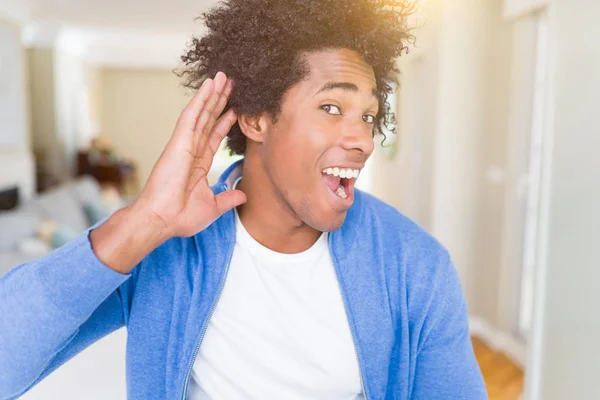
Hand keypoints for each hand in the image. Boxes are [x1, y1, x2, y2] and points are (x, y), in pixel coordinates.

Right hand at [132, 71, 246, 238]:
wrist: (162, 220)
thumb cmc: (180, 216)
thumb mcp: (213, 207)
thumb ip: (228, 198)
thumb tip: (243, 195)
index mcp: (198, 163)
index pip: (214, 136)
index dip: (225, 120)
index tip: (236, 108)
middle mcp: (192, 150)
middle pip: (209, 119)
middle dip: (221, 101)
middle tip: (232, 83)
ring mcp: (184, 144)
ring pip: (201, 113)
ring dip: (212, 94)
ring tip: (223, 76)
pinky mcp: (179, 142)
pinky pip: (191, 116)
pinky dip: (200, 99)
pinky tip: (209, 85)